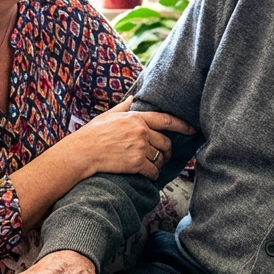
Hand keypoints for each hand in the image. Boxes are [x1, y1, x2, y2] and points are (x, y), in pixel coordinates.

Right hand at [63, 97, 194, 179]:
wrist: (82, 153)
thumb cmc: (92, 134)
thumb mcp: (108, 115)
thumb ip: (124, 107)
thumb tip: (133, 98)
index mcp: (136, 118)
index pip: (165, 120)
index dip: (181, 125)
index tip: (191, 129)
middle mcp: (141, 131)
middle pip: (165, 142)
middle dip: (167, 151)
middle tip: (164, 156)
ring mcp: (139, 147)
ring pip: (160, 158)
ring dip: (159, 164)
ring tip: (153, 166)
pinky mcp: (136, 163)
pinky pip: (153, 170)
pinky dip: (153, 175)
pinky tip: (148, 175)